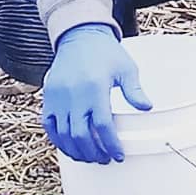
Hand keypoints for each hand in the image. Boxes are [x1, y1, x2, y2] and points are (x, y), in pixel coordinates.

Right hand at [43, 23, 150, 162]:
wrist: (80, 35)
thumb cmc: (106, 52)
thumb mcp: (125, 68)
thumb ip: (134, 89)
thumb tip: (147, 108)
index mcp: (95, 88)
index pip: (103, 126)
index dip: (111, 145)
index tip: (118, 155)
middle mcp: (74, 95)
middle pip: (81, 136)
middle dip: (94, 153)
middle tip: (105, 159)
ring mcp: (57, 98)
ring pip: (64, 135)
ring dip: (77, 151)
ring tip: (90, 157)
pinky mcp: (48, 98)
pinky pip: (49, 126)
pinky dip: (59, 141)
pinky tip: (71, 147)